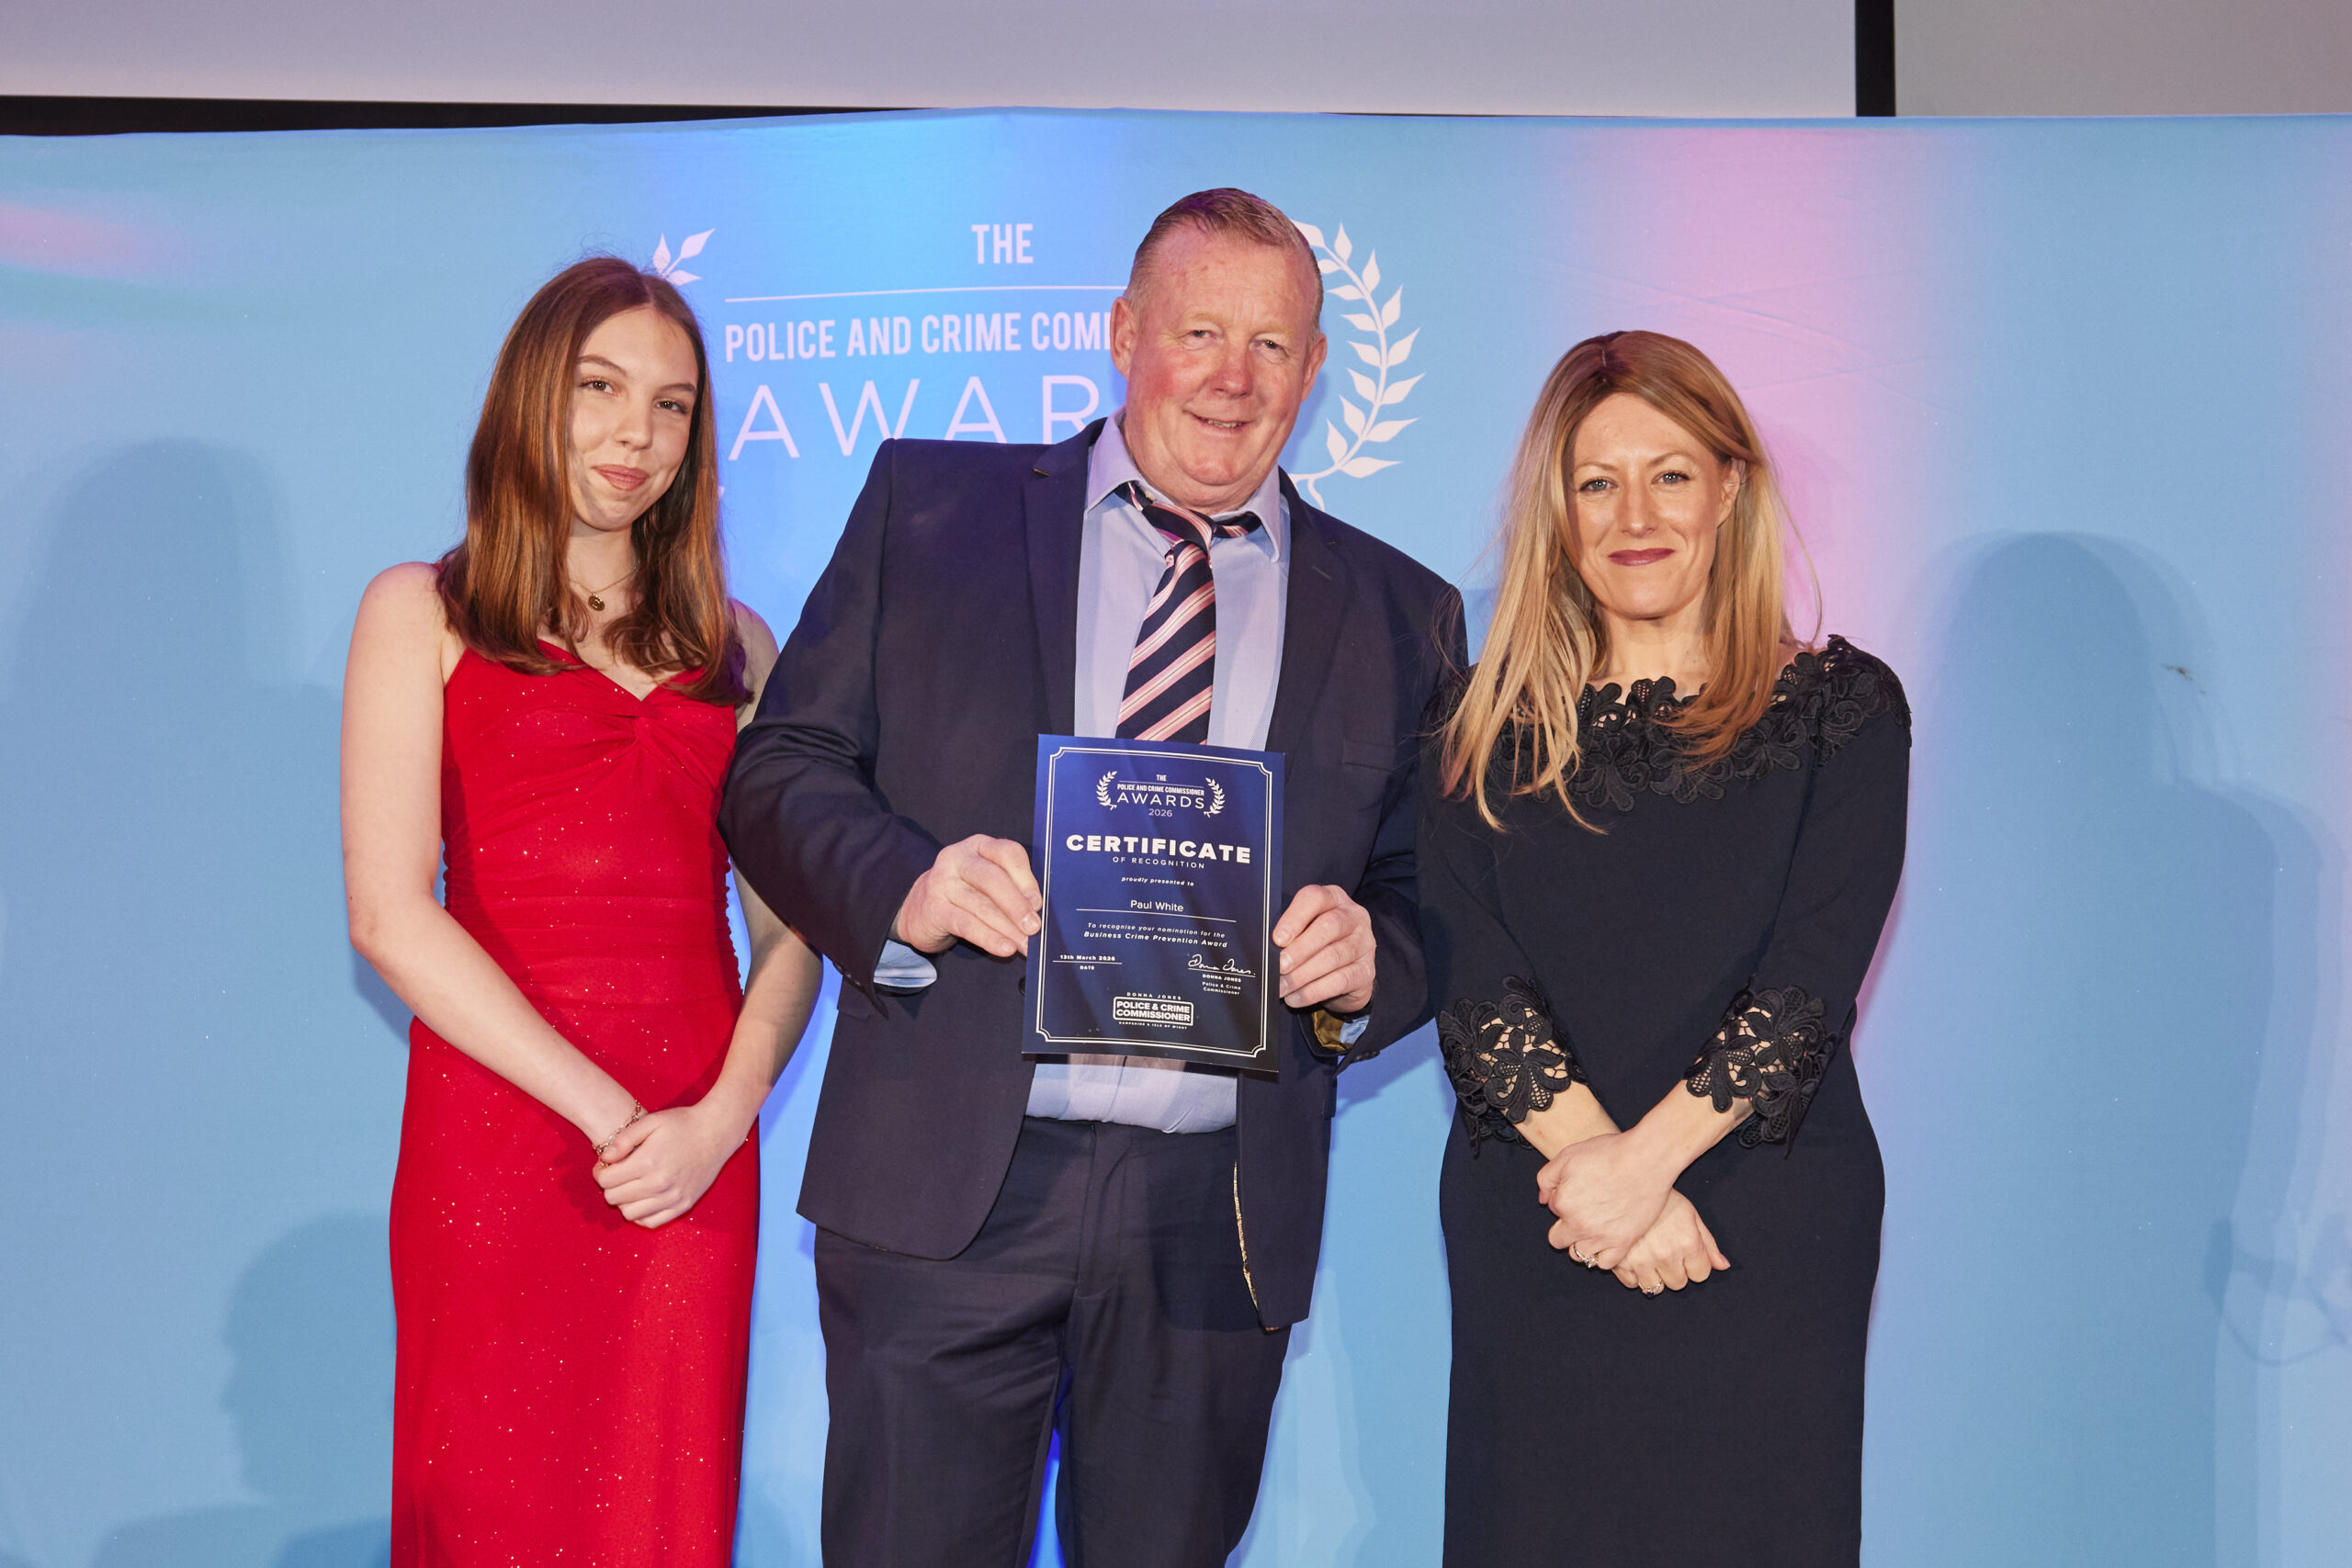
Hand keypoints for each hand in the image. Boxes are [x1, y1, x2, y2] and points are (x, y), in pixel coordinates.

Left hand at [592, 1101, 747, 1227]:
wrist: (717, 1132)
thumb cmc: (683, 1124)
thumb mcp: (651, 1121)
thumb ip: (623, 1139)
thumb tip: (605, 1159)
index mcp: (647, 1162)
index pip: (606, 1181)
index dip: (600, 1172)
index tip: (606, 1165)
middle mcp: (659, 1185)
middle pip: (614, 1198)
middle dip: (610, 1186)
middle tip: (618, 1173)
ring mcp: (672, 1198)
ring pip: (629, 1213)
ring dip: (624, 1200)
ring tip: (631, 1185)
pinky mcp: (683, 1205)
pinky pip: (651, 1222)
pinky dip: (641, 1213)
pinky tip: (644, 1198)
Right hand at [893, 835, 1038, 957]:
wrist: (919, 909)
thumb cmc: (964, 892)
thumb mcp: (986, 881)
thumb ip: (1011, 888)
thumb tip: (1037, 912)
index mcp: (979, 846)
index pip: (1007, 852)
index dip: (1026, 878)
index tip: (1038, 903)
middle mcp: (958, 859)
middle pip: (992, 878)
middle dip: (1016, 905)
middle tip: (1034, 927)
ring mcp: (942, 882)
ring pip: (980, 904)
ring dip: (1007, 927)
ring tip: (1024, 944)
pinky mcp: (934, 908)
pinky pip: (966, 924)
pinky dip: (988, 937)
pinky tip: (1004, 948)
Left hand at [1272, 883, 1374, 1013]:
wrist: (1347, 973)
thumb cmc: (1317, 945)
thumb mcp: (1303, 930)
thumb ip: (1288, 933)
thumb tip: (1264, 949)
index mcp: (1333, 898)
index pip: (1315, 898)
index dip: (1294, 917)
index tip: (1277, 938)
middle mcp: (1353, 916)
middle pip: (1328, 927)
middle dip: (1300, 949)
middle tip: (1280, 966)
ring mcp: (1364, 943)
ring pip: (1333, 956)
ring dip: (1302, 975)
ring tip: (1282, 987)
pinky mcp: (1367, 971)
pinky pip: (1340, 981)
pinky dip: (1313, 991)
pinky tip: (1295, 997)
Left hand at [1536, 1128, 1677, 1270]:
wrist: (1646, 1160)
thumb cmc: (1609, 1153)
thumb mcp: (1568, 1155)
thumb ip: (1547, 1178)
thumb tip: (1543, 1200)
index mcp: (1562, 1202)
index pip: (1553, 1210)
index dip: (1564, 1199)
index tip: (1581, 1191)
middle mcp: (1578, 1224)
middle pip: (1558, 1240)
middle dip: (1565, 1228)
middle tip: (1583, 1213)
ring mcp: (1601, 1236)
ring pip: (1579, 1255)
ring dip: (1582, 1243)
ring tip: (1595, 1228)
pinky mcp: (1623, 1243)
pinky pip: (1605, 1263)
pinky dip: (1603, 1256)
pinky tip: (1608, 1241)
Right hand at [1602, 1190, 1729, 1292]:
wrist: (1626, 1184)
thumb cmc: (1662, 1198)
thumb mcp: (1690, 1214)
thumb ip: (1708, 1243)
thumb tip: (1723, 1266)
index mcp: (1687, 1243)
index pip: (1700, 1275)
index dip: (1695, 1264)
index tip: (1686, 1253)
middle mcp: (1666, 1255)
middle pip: (1678, 1283)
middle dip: (1675, 1271)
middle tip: (1666, 1251)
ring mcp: (1641, 1260)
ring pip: (1654, 1288)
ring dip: (1654, 1275)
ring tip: (1649, 1255)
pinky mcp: (1619, 1262)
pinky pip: (1631, 1283)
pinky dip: (1633, 1275)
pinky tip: (1634, 1257)